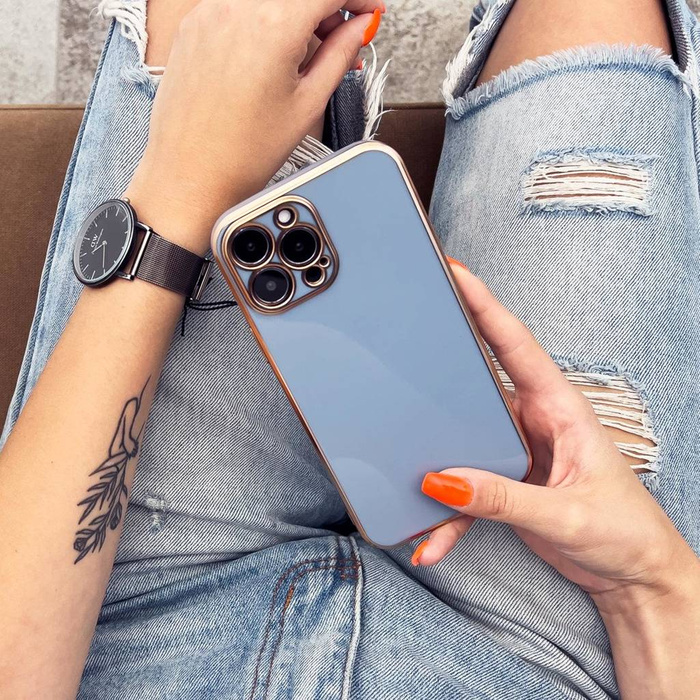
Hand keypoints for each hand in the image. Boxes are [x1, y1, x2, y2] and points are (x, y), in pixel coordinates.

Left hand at [125, 0, 383, 252]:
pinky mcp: (193, 24)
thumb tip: (359, 27)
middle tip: (343, 37)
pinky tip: (274, 52)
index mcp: (272, 25)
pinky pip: (240, 5)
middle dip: (327, 6)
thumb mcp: (307, 104)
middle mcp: (236, 7)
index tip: (368, 12)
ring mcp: (209, 12)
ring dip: (296, 11)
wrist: (190, 175)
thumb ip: (340, 55)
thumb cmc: (241, 154)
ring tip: (307, 52)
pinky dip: (265, 17)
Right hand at [415, 261, 699, 613]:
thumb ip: (504, 499)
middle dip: (438, 375)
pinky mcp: (505, 482)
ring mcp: (515, 451)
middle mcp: (533, 421)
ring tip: (410, 491)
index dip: (484, 305)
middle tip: (400, 357)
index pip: (516, 345)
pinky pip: (464, 491)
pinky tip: (433, 539)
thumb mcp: (567, 514)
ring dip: (436, 469)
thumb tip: (443, 482)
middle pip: (474, 386)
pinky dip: (447, 515)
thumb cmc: (624, 532)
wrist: (634, 575)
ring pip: (461, 444)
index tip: (454, 273)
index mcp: (559, 408)